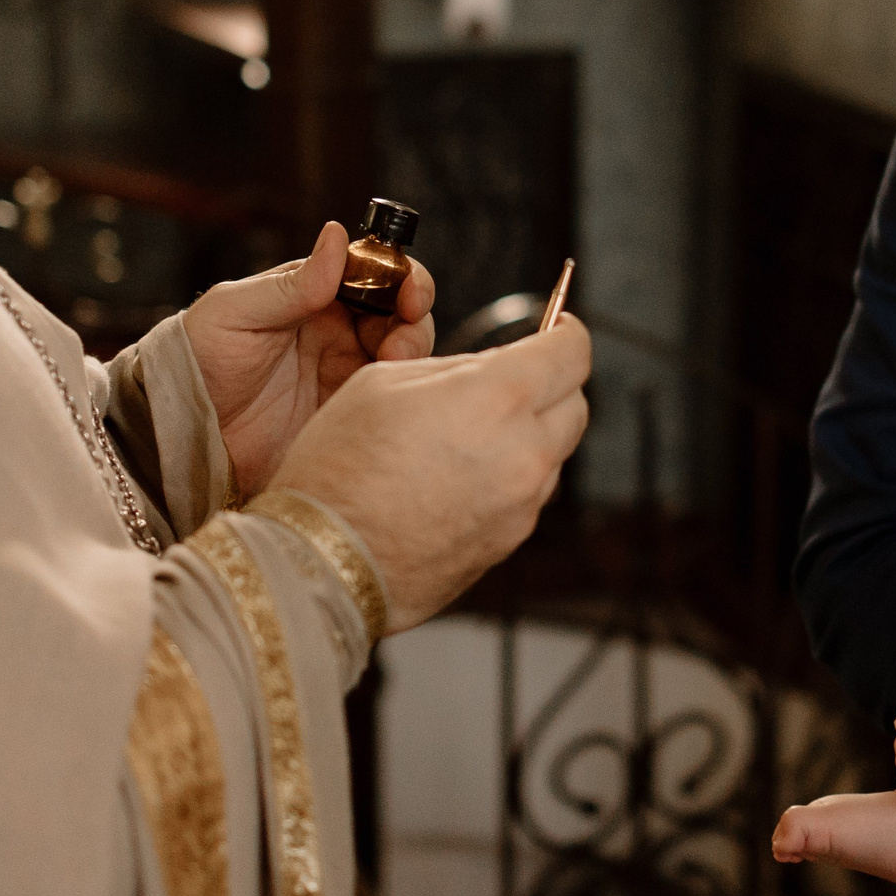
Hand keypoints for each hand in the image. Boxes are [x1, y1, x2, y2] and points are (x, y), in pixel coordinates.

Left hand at [183, 222, 436, 497]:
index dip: (403, 277)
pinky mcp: (347, 412)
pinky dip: (401, 392)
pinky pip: (389, 398)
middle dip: (414, 319)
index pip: (376, 272)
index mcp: (314, 294)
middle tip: (400, 342)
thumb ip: (293, 283)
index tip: (410, 294)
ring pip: (404, 352)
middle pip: (402, 312)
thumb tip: (337, 235)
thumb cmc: (196, 360)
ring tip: (391, 367)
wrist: (179, 431)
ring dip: (412, 353)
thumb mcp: (238, 312)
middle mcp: (338, 328)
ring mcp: (345, 371)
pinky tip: (387, 396)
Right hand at [271, 318, 590, 631]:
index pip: (572, 352)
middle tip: (509, 383)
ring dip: (528, 437)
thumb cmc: (337, 467)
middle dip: (552, 387)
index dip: (566, 333)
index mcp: (497, 398)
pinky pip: (527, 497)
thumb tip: (491, 368)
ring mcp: (522, 506)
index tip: (557, 330)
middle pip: (576, 405)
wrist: (319, 566)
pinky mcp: (509, 544)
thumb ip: (454, 369)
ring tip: (464, 440)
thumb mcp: (383, 382)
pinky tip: (454, 481)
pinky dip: (507, 480)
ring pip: (553, 455)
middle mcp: (525, 453)